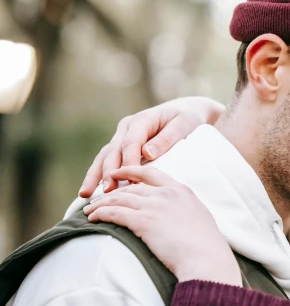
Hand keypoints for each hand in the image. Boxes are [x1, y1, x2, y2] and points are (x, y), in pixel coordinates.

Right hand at [80, 96, 224, 196]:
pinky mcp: (122, 146)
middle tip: (106, 192)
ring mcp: (122, 136)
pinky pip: (107, 160)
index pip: (131, 143)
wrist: (186, 111)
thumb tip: (148, 154)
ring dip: (95, 175)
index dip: (129, 162)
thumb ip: (166, 139)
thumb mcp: (183, 125)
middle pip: (113, 151)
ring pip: (104, 156)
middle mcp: (127, 127)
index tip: (130, 182)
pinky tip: (89, 190)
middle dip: (107, 172)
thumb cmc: (187, 118)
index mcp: (142, 120)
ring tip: (85, 194)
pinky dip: (98, 174)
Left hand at [83, 165, 241, 286]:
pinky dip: (101, 214)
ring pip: (119, 198)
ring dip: (100, 204)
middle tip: (98, 199)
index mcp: (181, 190)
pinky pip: (114, 213)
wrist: (206, 259)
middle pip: (131, 187)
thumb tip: (178, 216)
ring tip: (89, 211)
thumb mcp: (200, 218)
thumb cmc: (207, 246)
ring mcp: (155, 206)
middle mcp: (167, 194)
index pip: (152, 174)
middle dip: (111, 192)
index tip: (118, 173)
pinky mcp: (143, 221)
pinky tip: (93, 218)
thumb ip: (185, 210)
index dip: (132, 171)